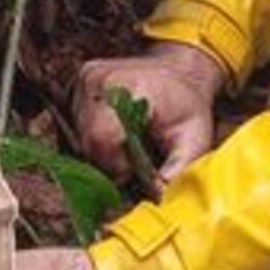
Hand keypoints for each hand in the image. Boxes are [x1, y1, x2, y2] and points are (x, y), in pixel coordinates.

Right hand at [76, 42, 224, 185]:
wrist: (179, 72)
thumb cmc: (188, 105)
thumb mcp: (194, 138)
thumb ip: (177, 170)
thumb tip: (156, 197)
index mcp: (126, 85)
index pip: (101, 138)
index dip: (116, 165)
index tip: (136, 169)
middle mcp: (97, 78)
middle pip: (87, 141)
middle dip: (109, 161)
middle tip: (133, 160)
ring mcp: (82, 79)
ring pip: (78, 137)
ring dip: (102, 151)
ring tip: (127, 143)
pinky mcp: (76, 85)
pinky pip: (75, 126)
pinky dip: (94, 138)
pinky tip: (116, 132)